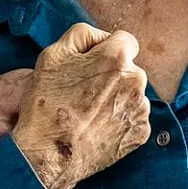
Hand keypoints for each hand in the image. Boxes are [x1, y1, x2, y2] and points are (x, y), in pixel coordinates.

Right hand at [12, 24, 150, 188]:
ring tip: (89, 111)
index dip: (105, 50)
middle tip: (84, 91)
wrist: (48, 154)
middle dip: (111, 74)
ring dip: (116, 97)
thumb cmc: (46, 103)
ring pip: (131, 93)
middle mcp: (136, 81)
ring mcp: (140, 109)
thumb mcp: (53, 55)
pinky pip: (133, 117)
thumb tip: (101, 37)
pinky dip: (119, 119)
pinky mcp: (140, 133)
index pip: (124, 40)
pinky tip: (98, 125)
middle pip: (128, 68)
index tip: (91, 65)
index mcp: (117, 58)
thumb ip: (82, 34)